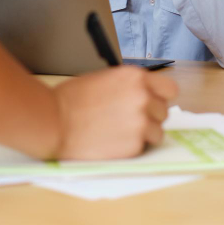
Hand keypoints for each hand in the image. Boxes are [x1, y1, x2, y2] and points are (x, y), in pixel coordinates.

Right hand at [52, 66, 178, 159]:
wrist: (54, 122)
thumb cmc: (70, 100)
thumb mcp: (104, 80)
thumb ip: (128, 86)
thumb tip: (143, 95)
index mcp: (135, 77)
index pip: (169, 88)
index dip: (161, 98)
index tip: (154, 103)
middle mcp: (143, 97)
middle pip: (164, 111)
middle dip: (150, 117)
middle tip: (129, 121)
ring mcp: (141, 122)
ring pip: (158, 132)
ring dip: (144, 134)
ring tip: (120, 133)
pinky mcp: (135, 145)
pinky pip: (143, 147)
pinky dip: (131, 147)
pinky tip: (113, 142)